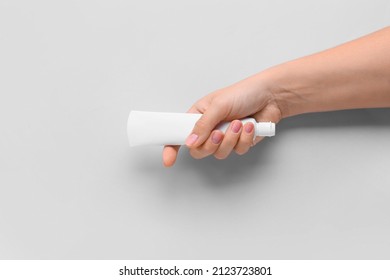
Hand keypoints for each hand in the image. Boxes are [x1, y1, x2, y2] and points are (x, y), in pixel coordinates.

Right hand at [162, 73, 281, 166]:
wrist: (270, 97)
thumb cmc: (244, 93)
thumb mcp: (219, 105)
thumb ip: (203, 125)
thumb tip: (190, 142)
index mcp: (199, 116)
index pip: (179, 134)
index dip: (172, 148)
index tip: (168, 160)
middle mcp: (209, 129)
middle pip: (199, 151)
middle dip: (211, 144)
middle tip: (218, 133)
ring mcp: (224, 137)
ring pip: (219, 153)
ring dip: (231, 139)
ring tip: (239, 124)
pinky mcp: (239, 143)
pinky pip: (237, 151)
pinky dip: (244, 139)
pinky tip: (249, 126)